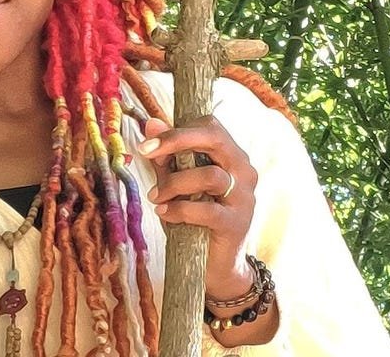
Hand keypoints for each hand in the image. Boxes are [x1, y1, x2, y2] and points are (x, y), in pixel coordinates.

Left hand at [137, 116, 256, 300]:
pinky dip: (179, 209)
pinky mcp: (237, 223)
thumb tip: (151, 123)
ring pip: (209, 175)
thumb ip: (167, 157)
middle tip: (145, 152)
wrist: (216, 266)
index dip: (177, 130)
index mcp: (231, 156)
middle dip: (176, 140)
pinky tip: (164, 214)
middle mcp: (244, 171)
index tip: (147, 145)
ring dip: (174, 183)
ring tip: (155, 197)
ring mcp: (244, 197)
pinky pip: (206, 209)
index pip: (210, 126)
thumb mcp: (177, 184)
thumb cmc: (194, 218)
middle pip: (215, 139)